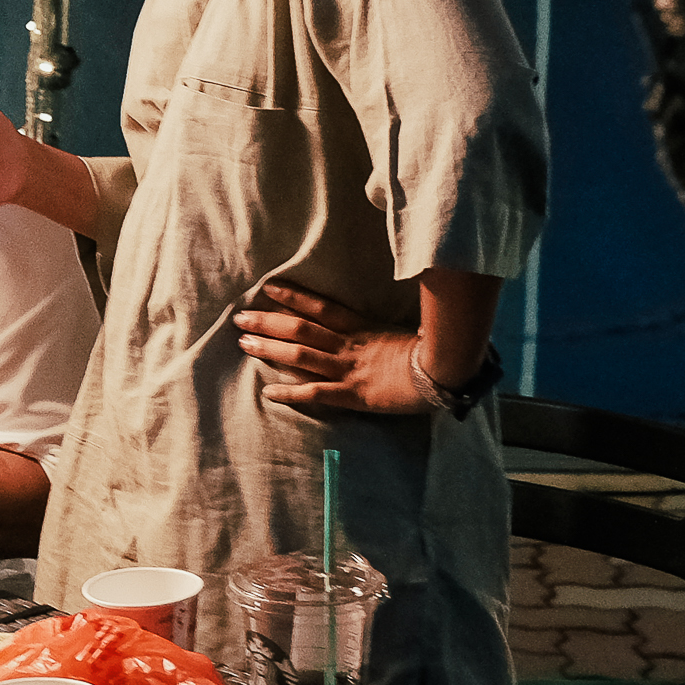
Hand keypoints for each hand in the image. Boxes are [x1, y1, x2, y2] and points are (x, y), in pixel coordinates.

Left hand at [233, 283, 435, 415]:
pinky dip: (290, 392)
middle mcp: (349, 346)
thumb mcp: (405, 333)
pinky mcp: (353, 395)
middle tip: (240, 318)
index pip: (320, 308)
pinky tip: (267, 391)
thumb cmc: (432, 353)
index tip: (268, 289)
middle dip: (268, 323)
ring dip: (269, 350)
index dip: (293, 297)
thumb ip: (385, 330)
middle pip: (301, 329)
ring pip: (300, 356)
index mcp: (362, 329)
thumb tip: (377, 326)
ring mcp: (349, 370)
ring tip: (243, 344)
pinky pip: (315, 393)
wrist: (445, 372)